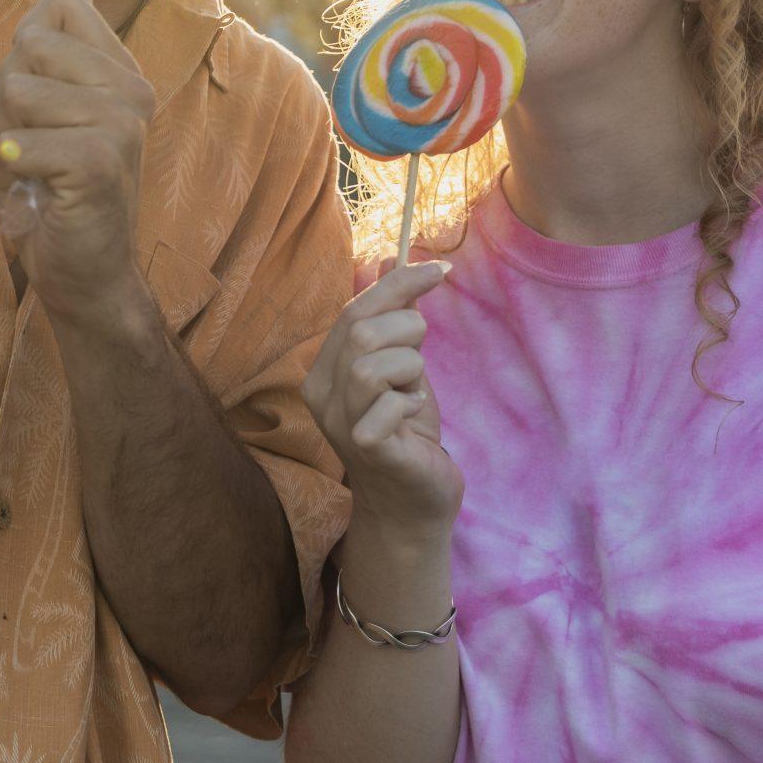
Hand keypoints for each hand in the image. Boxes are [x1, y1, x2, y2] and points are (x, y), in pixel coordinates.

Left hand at [0, 0, 155, 316]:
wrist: (85, 274)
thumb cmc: (52, 194)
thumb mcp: (42, 114)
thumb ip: (43, 61)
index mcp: (120, 71)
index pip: (62, 1)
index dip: (27, 48)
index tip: (41, 101)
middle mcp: (129, 88)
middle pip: (28, 43)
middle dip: (8, 99)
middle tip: (36, 147)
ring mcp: (121, 123)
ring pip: (15, 91)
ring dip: (7, 139)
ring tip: (36, 172)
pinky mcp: (101, 160)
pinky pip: (20, 142)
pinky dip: (13, 172)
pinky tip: (39, 195)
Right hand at [303, 262, 461, 532]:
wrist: (412, 505)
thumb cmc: (407, 434)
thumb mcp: (401, 367)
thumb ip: (392, 319)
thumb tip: (389, 258)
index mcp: (324, 371)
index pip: (353, 310)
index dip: (398, 285)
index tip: (441, 270)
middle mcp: (321, 395)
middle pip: (361, 330)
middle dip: (408, 331)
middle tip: (421, 362)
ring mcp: (340, 423)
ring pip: (370, 362)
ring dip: (409, 368)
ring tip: (413, 393)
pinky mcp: (366, 447)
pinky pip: (387, 404)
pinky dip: (411, 403)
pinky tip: (414, 419)